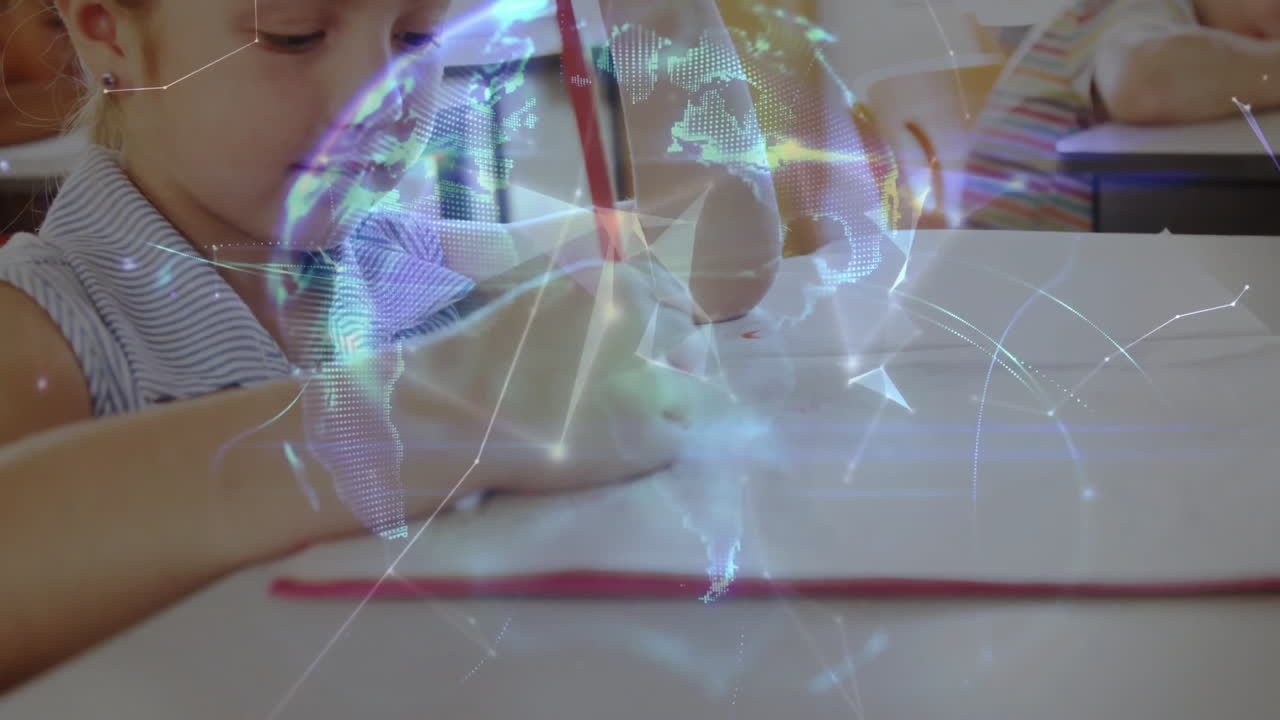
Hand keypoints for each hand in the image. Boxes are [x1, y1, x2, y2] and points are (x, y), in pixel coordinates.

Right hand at [400, 254, 730, 499]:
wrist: (458, 411)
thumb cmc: (493, 356)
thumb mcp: (553, 297)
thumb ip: (605, 299)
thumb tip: (656, 316)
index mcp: (619, 285)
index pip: (675, 301)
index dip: (668, 328)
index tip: (658, 348)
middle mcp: (645, 325)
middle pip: (687, 344)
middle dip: (670, 365)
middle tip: (634, 389)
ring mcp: (653, 381)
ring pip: (689, 392)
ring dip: (665, 405)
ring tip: (616, 419)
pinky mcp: (650, 436)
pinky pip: (676, 437)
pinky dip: (654, 444)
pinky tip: (612, 444)